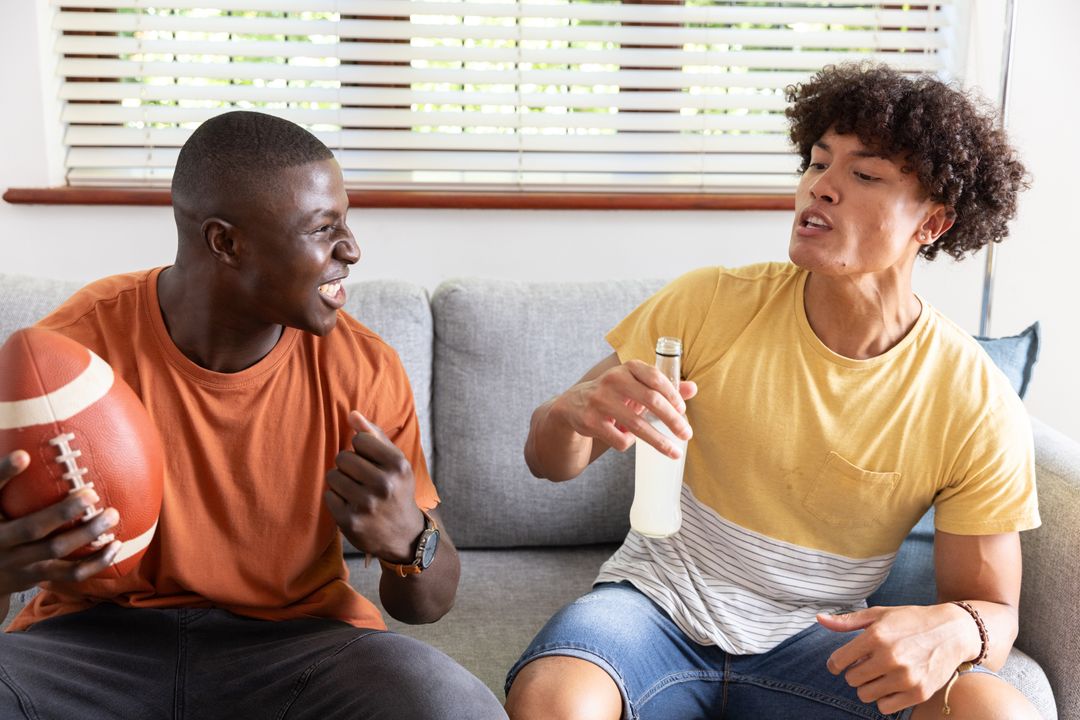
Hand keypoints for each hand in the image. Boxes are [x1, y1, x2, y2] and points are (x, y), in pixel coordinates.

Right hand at [0, 449, 121, 596]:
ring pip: (54, 551)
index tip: (23, 456)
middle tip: (91, 494)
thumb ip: (5, 480)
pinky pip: (68, 574)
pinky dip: (94, 562)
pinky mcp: (34, 577)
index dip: (3, 474)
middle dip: (62, 512)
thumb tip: (27, 446)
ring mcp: (17, 563)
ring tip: (112, 515)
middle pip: (31, 528)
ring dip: (86, 534)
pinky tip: (116, 546)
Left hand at [324, 411, 424, 564]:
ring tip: (356, 491)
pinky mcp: (350, 522)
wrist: (404, 536)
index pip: (359, 439)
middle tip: (362, 479)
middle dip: (349, 465)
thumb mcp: (396, 463)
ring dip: (341, 481)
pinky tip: (351, 505)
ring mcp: (366, 504)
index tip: (372, 462)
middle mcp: (384, 484)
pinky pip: (328, 496)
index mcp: (398, 465)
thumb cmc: (397, 491)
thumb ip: (375, 435)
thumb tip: (352, 414)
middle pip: (343, 457)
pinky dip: (336, 499)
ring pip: (333, 476)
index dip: (361, 449)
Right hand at [550, 359, 696, 458]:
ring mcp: (600, 400)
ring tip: (673, 452)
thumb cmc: (614, 394)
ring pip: (637, 425)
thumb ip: (664, 387)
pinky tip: (628, 438)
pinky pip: (620, 439)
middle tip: (686, 434)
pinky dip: (629, 442)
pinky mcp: (590, 421)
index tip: (683, 411)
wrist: (573, 404)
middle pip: (651, 401)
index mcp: (627, 368)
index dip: (673, 395)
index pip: (656, 378)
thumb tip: (694, 388)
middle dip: (672, 420)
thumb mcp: (636, 385)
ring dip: (659, 441)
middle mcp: (613, 380)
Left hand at [818, 604, 975, 713]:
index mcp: (876, 636)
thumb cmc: (911, 621)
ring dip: (868, 687)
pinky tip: (891, 685)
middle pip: (851, 679)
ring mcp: (905, 678)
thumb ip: (847, 621)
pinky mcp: (918, 693)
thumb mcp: (879, 614)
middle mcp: (889, 658)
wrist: (952, 632)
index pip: (839, 661)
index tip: (841, 663)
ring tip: (879, 674)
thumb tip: (819, 619)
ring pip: (865, 695)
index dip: (836, 663)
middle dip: (855, 673)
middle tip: (867, 665)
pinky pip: (885, 707)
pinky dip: (884, 698)